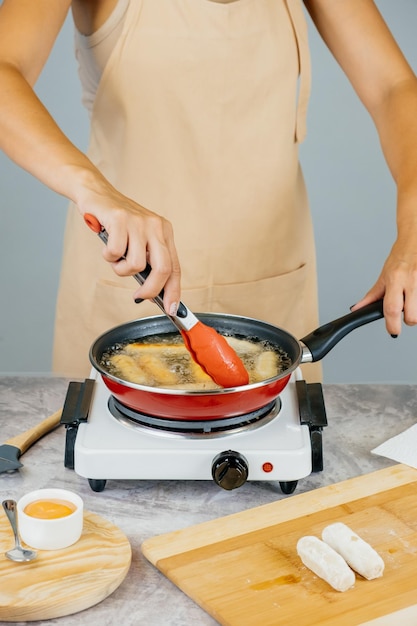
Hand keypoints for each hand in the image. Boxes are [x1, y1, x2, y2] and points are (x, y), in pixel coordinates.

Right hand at [77, 176, 180, 315]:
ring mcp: (139, 222)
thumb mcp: (138, 239)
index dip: (174, 290)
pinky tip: (107, 245)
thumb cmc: (116, 223)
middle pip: (163, 269)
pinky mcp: (120, 219)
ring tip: (115, 257)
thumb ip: (147, 261)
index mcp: (164, 232)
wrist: (96, 193)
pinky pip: (116, 253)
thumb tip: (152, 292)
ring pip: (136, 264)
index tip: (172, 308)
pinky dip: (108, 256)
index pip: (175, 267)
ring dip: (121, 269)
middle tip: (139, 296)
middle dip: (151, 289)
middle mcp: (156, 226)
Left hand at [351, 233, 416, 335]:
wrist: (415, 241)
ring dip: (416, 311)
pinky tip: (415, 295)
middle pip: (412, 316)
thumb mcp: (384, 276)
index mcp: (395, 280)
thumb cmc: (400, 257)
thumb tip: (357, 308)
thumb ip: (372, 295)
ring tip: (411, 300)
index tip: (392, 331)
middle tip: (404, 314)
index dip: (392, 324)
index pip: (392, 308)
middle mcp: (411, 281)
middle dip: (408, 320)